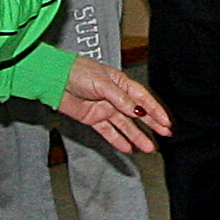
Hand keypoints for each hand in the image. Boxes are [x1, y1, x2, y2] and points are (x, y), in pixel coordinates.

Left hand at [54, 55, 171, 154]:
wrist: (55, 80)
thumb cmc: (77, 72)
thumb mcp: (103, 83)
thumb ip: (121, 99)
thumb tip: (137, 111)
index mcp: (120, 83)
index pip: (142, 98)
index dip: (155, 110)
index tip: (165, 122)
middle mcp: (114, 97)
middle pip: (137, 113)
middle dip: (151, 124)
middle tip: (164, 135)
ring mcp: (104, 109)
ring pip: (125, 125)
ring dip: (137, 136)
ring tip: (148, 147)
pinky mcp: (93, 119)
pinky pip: (108, 132)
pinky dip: (118, 140)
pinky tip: (128, 147)